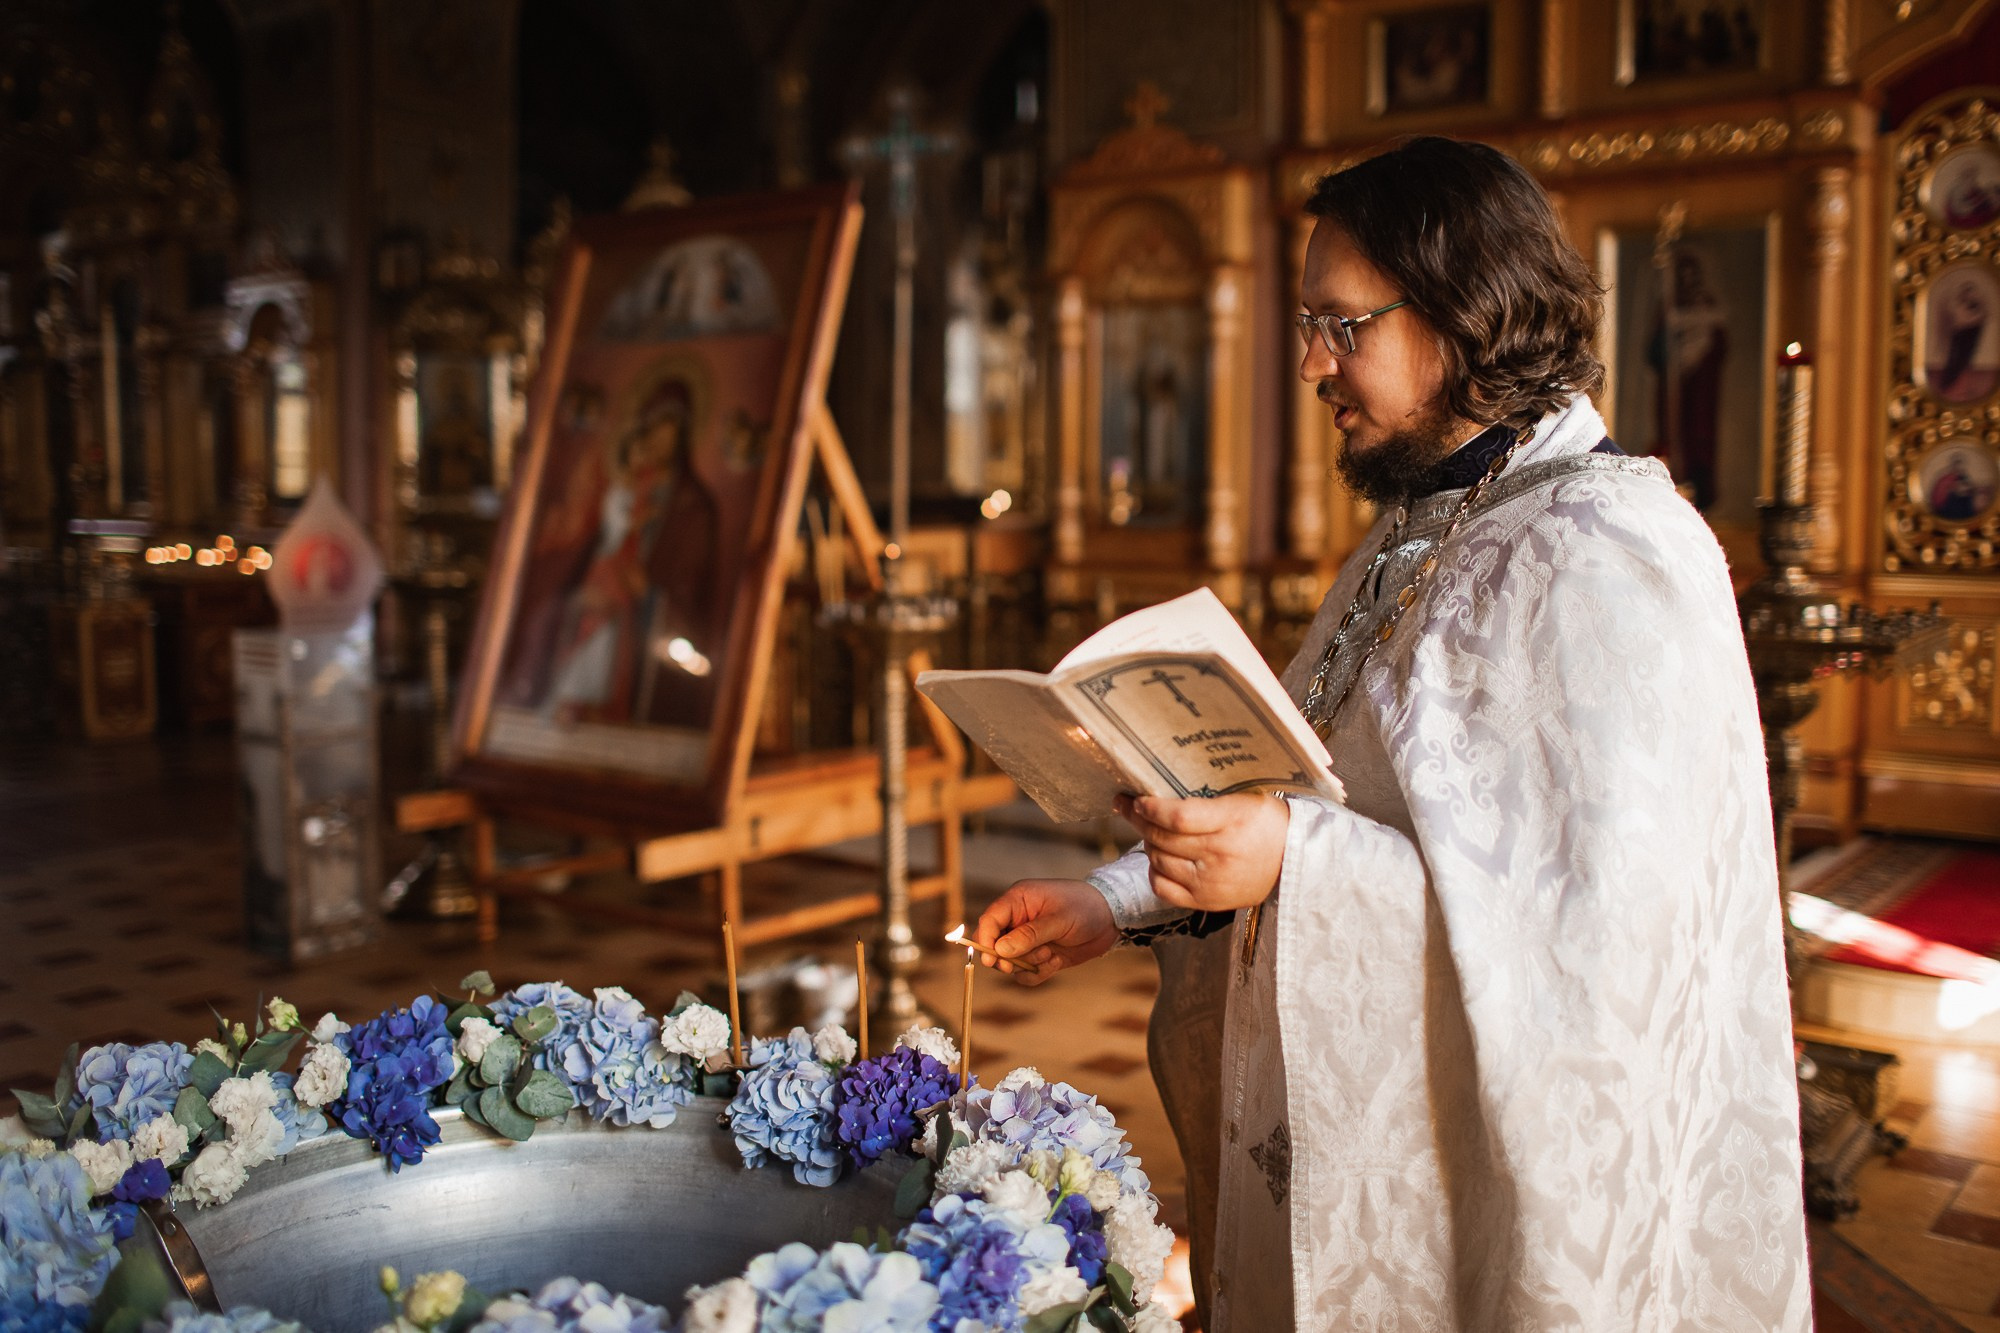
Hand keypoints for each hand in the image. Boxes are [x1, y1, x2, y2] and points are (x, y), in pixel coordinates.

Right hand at [974, 879, 1117, 986]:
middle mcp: (1019, 920)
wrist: (1112, 919)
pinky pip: (1026, 972)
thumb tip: (1000, 949)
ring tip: (1049, 955)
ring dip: (1028, 964)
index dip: (985, 939)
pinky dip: (1037, 973)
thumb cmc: (1085, 908)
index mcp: (1018, 900)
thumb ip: (1030, 934)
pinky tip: (1055, 962)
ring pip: (1010, 961)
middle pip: (994, 944)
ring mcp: (1028, 939)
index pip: (990, 920)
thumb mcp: (1059, 919)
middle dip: (1005, 958)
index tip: (990, 959)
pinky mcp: (1039, 955)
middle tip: (1014, 966)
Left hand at [1116, 791, 1288, 912]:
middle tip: (1130, 808)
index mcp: (1232, 821)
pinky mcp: (1207, 902)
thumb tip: (1161, 794)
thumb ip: (1206, 799)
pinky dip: (1155, 872)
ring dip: (1148, 843)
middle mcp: (1219, 854)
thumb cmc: (1270, 824)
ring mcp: (1211, 882)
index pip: (1178, 817)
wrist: (1295, 862)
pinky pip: (1164, 888)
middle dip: (1139, 820)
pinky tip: (1159, 859)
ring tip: (1149, 831)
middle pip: (1163, 838)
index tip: (1138, 799)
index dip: (1150, 808)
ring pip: (1159, 861)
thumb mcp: (1245, 799)